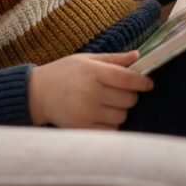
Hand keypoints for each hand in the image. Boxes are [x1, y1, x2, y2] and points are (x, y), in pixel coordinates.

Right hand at [28, 51, 153, 129]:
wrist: (37, 93)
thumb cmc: (64, 73)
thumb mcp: (86, 59)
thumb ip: (113, 59)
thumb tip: (138, 56)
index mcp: (93, 72)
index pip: (127, 78)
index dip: (142, 82)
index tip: (148, 83)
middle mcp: (91, 93)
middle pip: (128, 99)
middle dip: (130, 95)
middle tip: (120, 91)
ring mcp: (87, 112)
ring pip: (121, 116)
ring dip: (120, 110)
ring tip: (107, 103)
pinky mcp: (83, 128)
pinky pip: (111, 130)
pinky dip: (111, 124)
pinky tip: (101, 115)